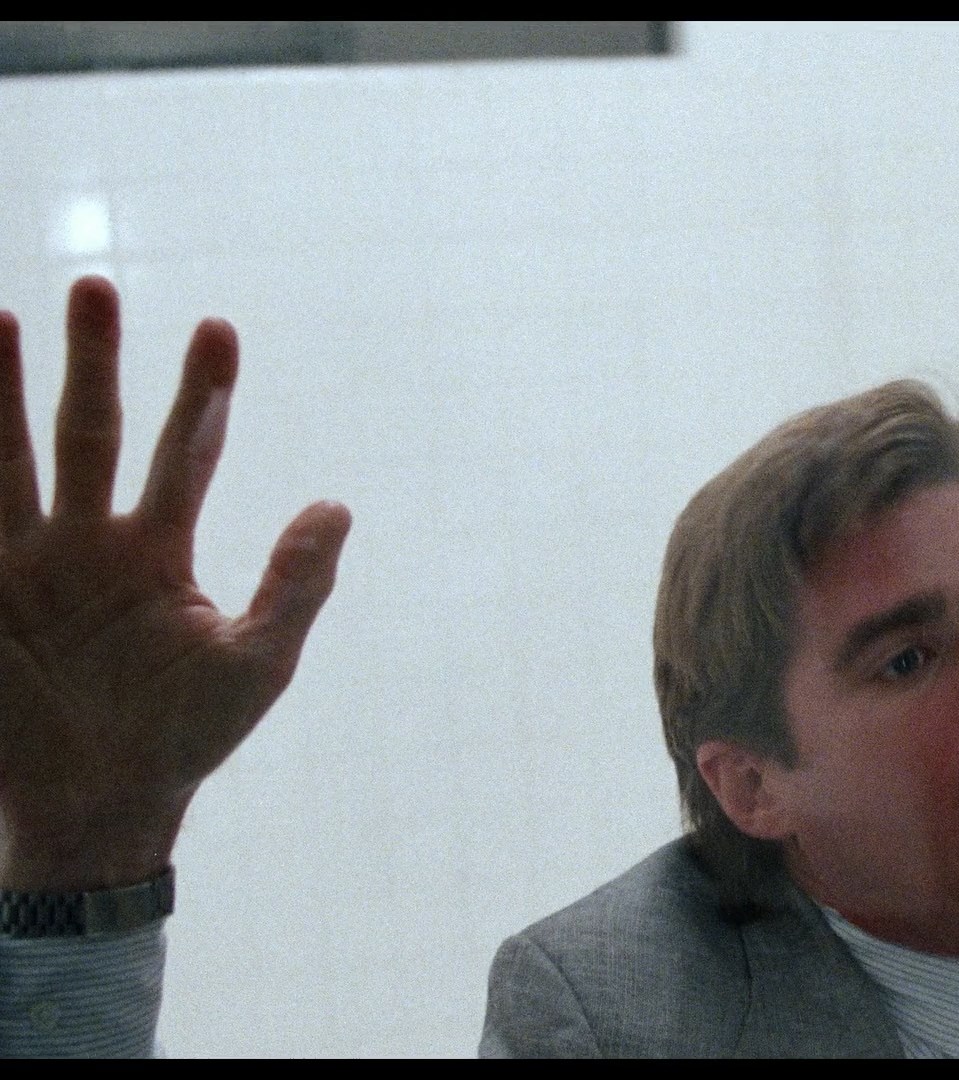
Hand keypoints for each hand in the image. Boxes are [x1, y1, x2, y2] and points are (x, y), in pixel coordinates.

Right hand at [0, 277, 349, 890]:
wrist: (102, 807)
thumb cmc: (187, 739)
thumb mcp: (256, 665)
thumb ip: (295, 586)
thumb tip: (337, 505)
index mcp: (158, 550)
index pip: (184, 450)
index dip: (202, 391)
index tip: (220, 325)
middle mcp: (90, 540)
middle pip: (89, 431)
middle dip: (92, 362)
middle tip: (95, 285)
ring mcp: (26, 564)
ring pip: (10, 457)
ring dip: (2, 392)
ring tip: (1, 316)